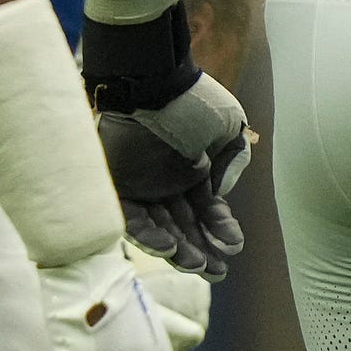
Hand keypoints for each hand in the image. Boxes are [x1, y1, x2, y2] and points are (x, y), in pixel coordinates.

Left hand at [96, 73, 250, 278]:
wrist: (152, 79)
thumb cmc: (191, 99)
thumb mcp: (229, 127)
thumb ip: (232, 162)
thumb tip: (220, 196)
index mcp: (191, 170)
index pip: (206, 211)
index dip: (220, 230)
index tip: (233, 245)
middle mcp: (165, 183)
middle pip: (183, 226)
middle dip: (201, 250)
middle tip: (216, 271)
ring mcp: (140, 186)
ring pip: (158, 229)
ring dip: (178, 250)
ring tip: (196, 264)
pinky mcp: (116, 186)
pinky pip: (130, 219)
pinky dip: (147, 236)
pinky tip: (169, 247)